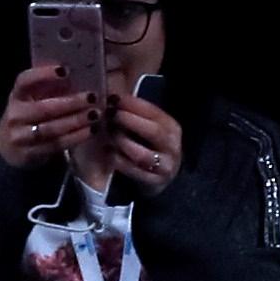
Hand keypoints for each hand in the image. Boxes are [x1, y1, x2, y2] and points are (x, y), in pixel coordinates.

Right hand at [0, 63, 95, 175]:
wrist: (11, 149)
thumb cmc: (31, 116)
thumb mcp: (33, 99)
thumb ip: (50, 88)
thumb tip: (81, 74)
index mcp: (16, 96)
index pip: (24, 81)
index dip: (43, 74)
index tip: (65, 70)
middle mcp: (15, 115)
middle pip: (42, 108)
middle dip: (70, 103)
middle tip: (92, 97)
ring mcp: (19, 137)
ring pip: (50, 129)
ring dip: (75, 121)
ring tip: (95, 114)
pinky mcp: (29, 154)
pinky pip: (55, 144)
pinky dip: (75, 137)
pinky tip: (90, 130)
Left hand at [99, 85, 184, 199]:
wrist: (163, 177)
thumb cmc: (152, 147)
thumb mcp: (151, 128)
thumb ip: (137, 115)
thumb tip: (114, 98)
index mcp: (172, 127)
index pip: (154, 112)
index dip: (133, 104)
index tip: (114, 98)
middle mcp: (172, 145)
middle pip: (152, 131)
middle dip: (129, 120)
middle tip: (109, 114)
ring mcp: (165, 165)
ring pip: (141, 154)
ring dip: (122, 142)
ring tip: (108, 134)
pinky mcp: (154, 182)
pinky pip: (133, 171)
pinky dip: (118, 161)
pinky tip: (108, 152)